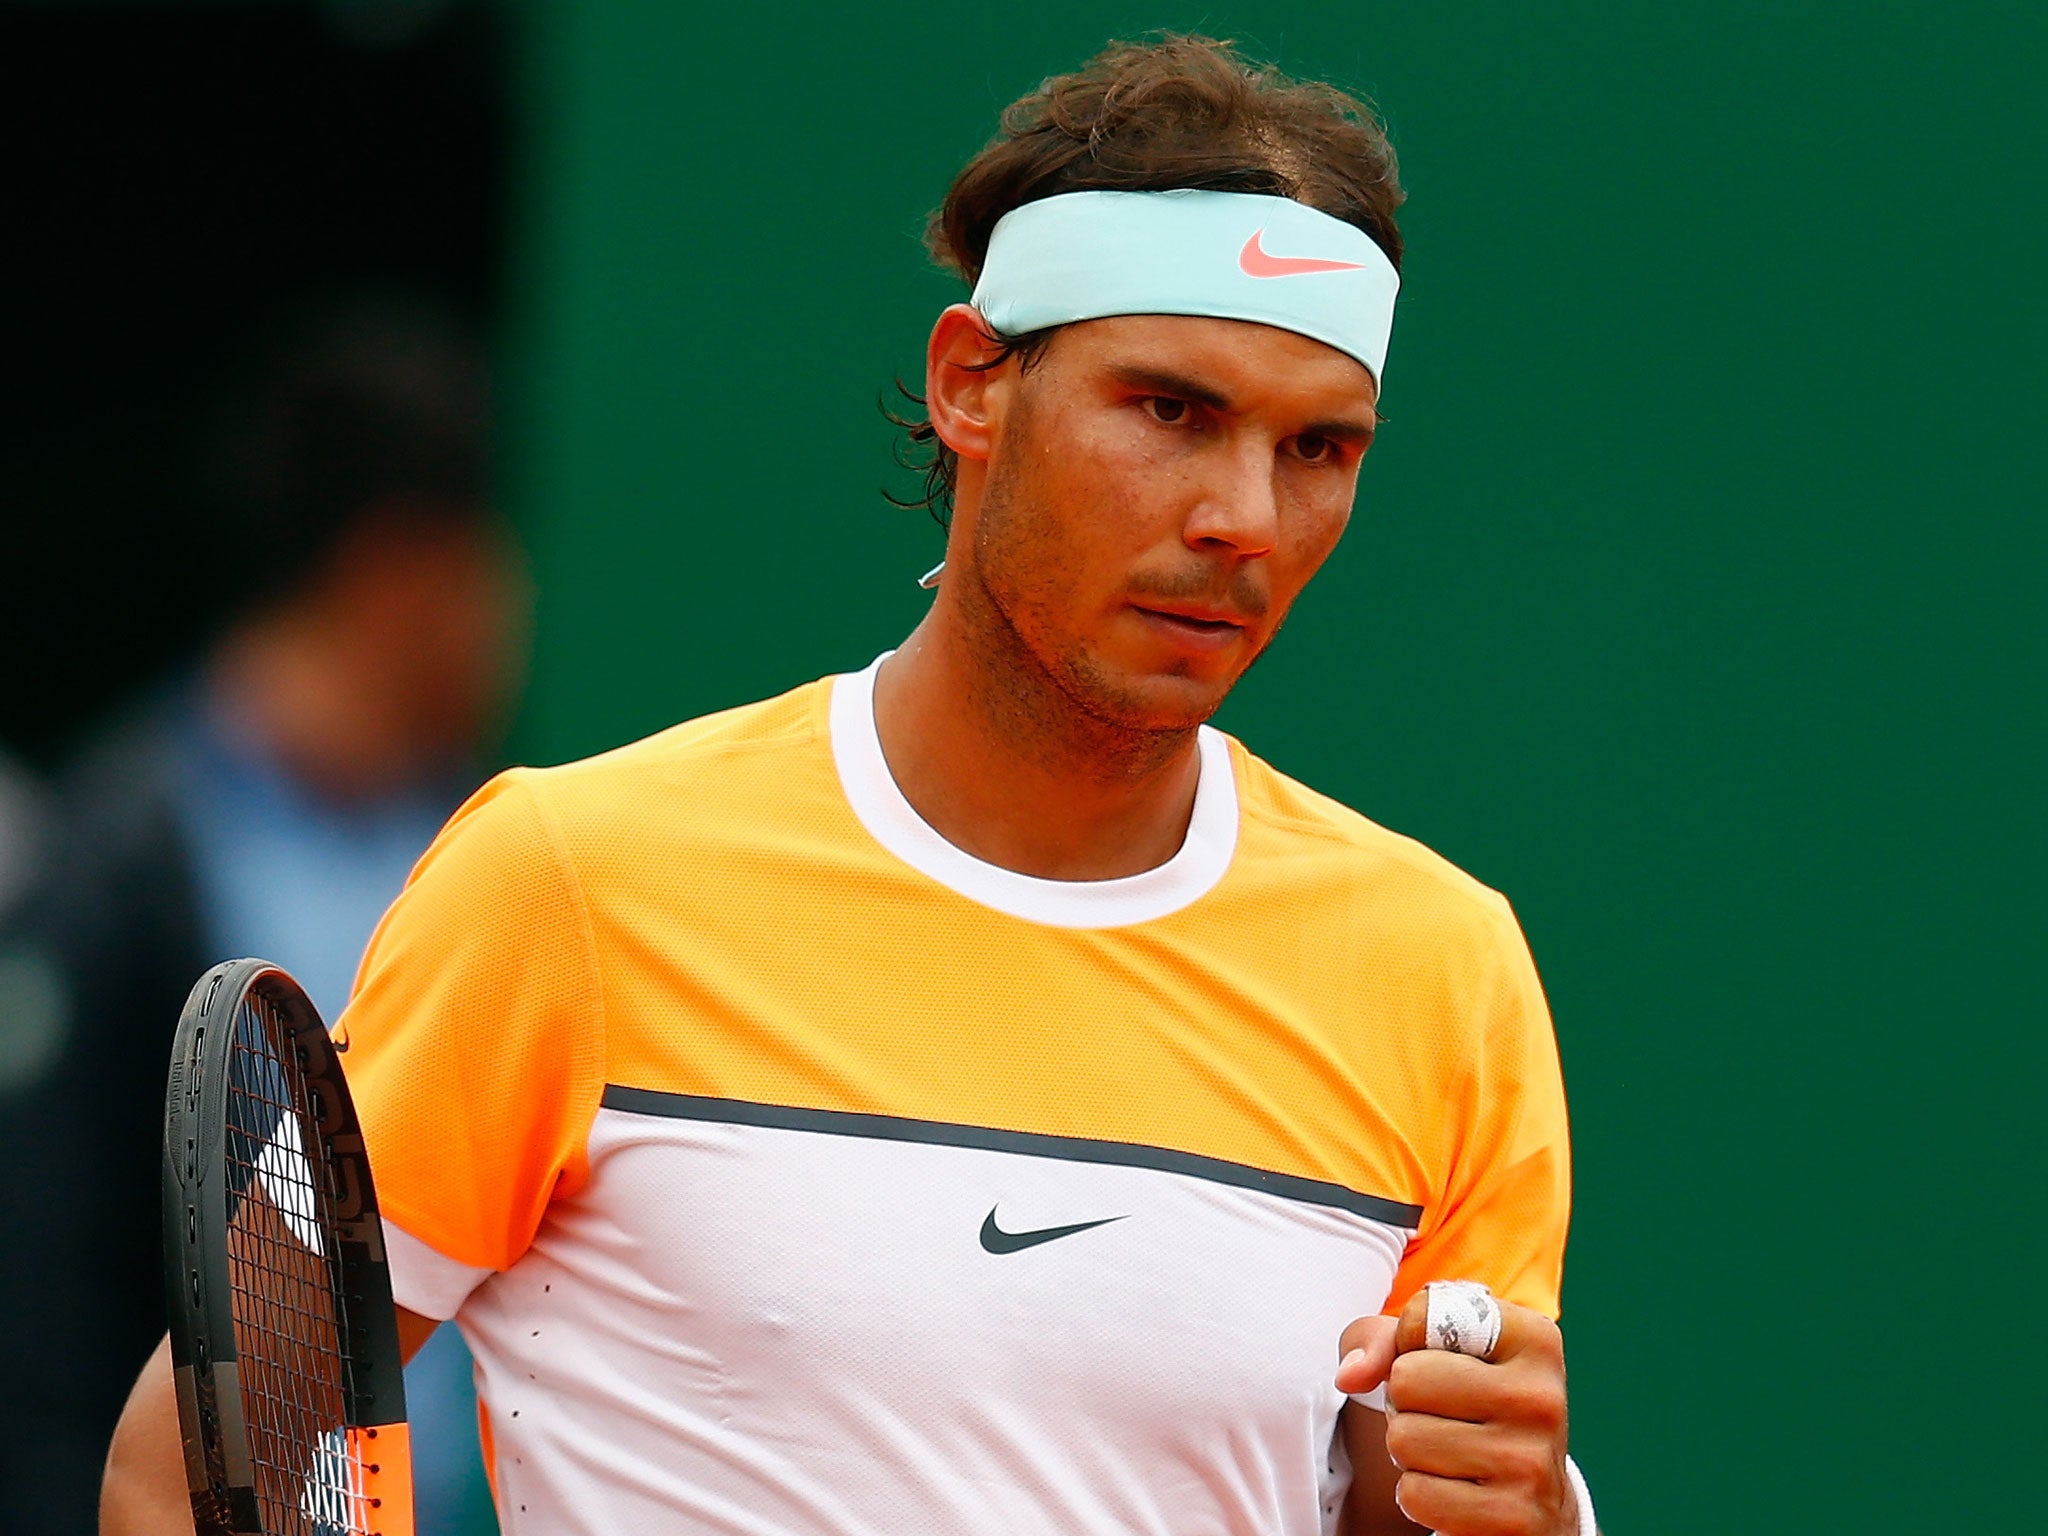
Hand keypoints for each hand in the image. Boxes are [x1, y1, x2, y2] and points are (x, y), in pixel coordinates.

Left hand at [1335, 1287, 1578, 1535]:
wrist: (1530, 1496)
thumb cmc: (1466, 1403)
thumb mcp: (1430, 1352)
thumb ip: (1380, 1340)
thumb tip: (1349, 1376)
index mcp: (1533, 1339)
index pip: (1423, 1317)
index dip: (1409, 1344)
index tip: (1441, 1361)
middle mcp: (1541, 1397)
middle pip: (1406, 1380)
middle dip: (1403, 1401)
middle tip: (1438, 1414)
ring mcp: (1532, 1463)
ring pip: (1404, 1439)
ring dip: (1408, 1450)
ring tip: (1446, 1451)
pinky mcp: (1514, 1520)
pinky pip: (1415, 1495)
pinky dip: (1417, 1495)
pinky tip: (1453, 1490)